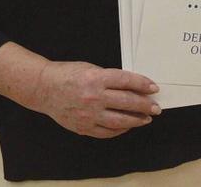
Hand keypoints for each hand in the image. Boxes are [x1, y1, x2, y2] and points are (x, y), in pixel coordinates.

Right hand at [33, 61, 161, 138]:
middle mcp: (94, 97)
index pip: (127, 81)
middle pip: (127, 102)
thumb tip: (131, 86)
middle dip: (145, 105)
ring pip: (120, 121)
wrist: (44, 88)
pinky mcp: (84, 127)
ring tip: (146, 119)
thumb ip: (109, 78)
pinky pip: (107, 132)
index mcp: (96, 78)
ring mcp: (89, 114)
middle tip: (156, 107)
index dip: (143, 85)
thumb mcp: (90, 68)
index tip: (153, 88)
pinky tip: (127, 126)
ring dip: (136, 120)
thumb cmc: (67, 74)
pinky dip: (119, 130)